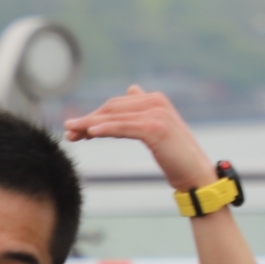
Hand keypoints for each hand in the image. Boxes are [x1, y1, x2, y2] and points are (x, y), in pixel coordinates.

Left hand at [63, 86, 216, 189]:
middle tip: (68, 133)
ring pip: (114, 117)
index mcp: (154, 99)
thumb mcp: (157, 128)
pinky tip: (91, 133)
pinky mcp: (156, 128)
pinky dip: (105, 129)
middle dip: (87, 120)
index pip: (116, 105)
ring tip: (72, 134)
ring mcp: (157, 113)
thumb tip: (132, 88)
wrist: (196, 175)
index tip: (75, 128)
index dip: (93, 116)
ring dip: (89, 125)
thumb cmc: (175, 156)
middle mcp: (156, 101)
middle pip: (111, 109)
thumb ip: (143, 109)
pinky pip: (123, 127)